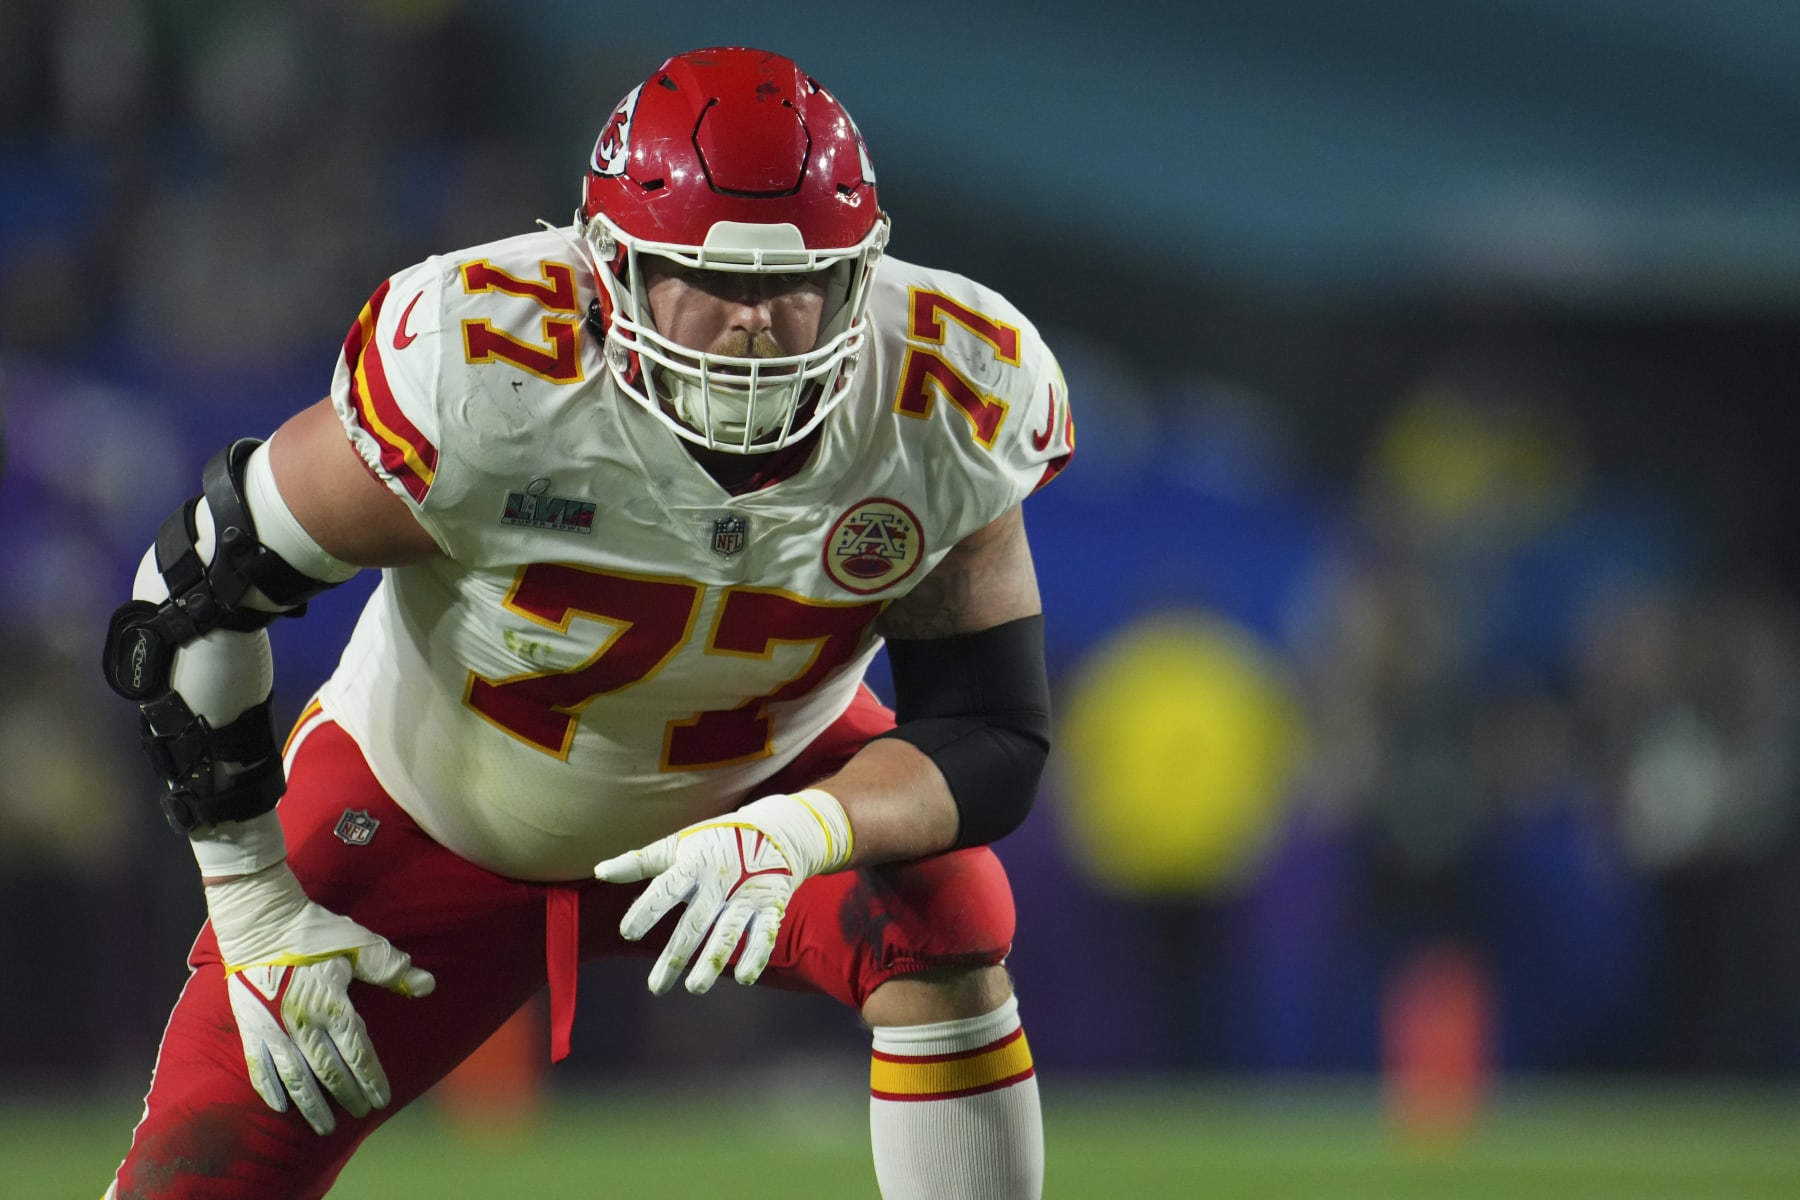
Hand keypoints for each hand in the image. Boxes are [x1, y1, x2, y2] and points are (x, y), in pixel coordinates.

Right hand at [205, 863, 434, 1135]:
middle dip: (347, 1096)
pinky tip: (280, 1107)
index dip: (370, 1079)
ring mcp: (273, 1028)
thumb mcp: (361, 944)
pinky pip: (260, 1066)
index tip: (381, 1101)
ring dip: (311, 1105)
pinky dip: (271, 1089)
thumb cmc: (315, 931)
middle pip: (329, 1070)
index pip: (358, 1053)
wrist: (260, 921)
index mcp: (333, 1004)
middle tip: (360, 1114)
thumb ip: (392, 969)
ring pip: (296, 1077)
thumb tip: (428, 986)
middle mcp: (303, 1023)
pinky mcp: (251, 1026)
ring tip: (324, 1126)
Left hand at [594, 788, 852, 995]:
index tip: (627, 933)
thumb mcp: (679, 844)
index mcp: (694, 864)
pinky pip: (765, 934)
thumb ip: (640, 861)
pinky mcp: (771, 906)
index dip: (647, 910)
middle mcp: (720, 881)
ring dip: (711, 963)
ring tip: (693, 988)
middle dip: (675, 956)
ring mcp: (747, 895)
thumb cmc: (716, 841)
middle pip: (694, 923)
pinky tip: (744, 978)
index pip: (667, 889)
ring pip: (727, 934)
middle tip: (656, 987)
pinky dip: (756, 955)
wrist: (776, 831)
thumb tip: (599, 871)